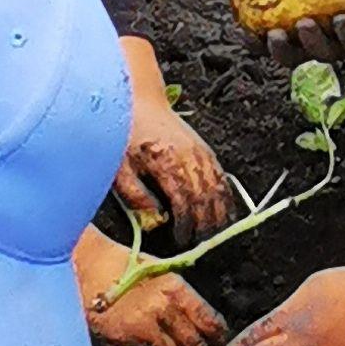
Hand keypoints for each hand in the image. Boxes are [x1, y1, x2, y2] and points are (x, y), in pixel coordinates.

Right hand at [76, 228, 223, 345]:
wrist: (88, 268)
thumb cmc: (124, 267)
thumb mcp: (159, 272)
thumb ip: (179, 295)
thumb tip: (197, 317)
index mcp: (176, 287)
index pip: (209, 318)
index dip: (218, 335)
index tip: (221, 342)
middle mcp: (165, 305)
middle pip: (196, 340)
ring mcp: (147, 322)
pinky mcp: (129, 335)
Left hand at [116, 56, 231, 241]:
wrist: (139, 101)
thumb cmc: (124, 134)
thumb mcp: (119, 166)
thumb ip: (135, 194)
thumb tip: (154, 220)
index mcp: (166, 161)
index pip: (184, 201)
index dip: (184, 225)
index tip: (179, 240)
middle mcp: (189, 156)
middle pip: (205, 198)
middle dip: (204, 224)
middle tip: (198, 244)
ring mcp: (200, 152)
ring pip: (218, 188)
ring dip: (218, 214)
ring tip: (213, 235)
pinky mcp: (205, 149)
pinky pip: (222, 177)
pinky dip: (225, 196)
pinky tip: (224, 212)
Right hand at [241, 0, 344, 76]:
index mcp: (298, 29)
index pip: (271, 44)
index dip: (256, 45)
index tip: (246, 33)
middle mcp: (319, 41)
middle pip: (294, 57)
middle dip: (281, 51)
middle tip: (275, 35)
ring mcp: (343, 44)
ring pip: (324, 53)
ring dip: (311, 43)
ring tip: (305, 23)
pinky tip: (340, 19)